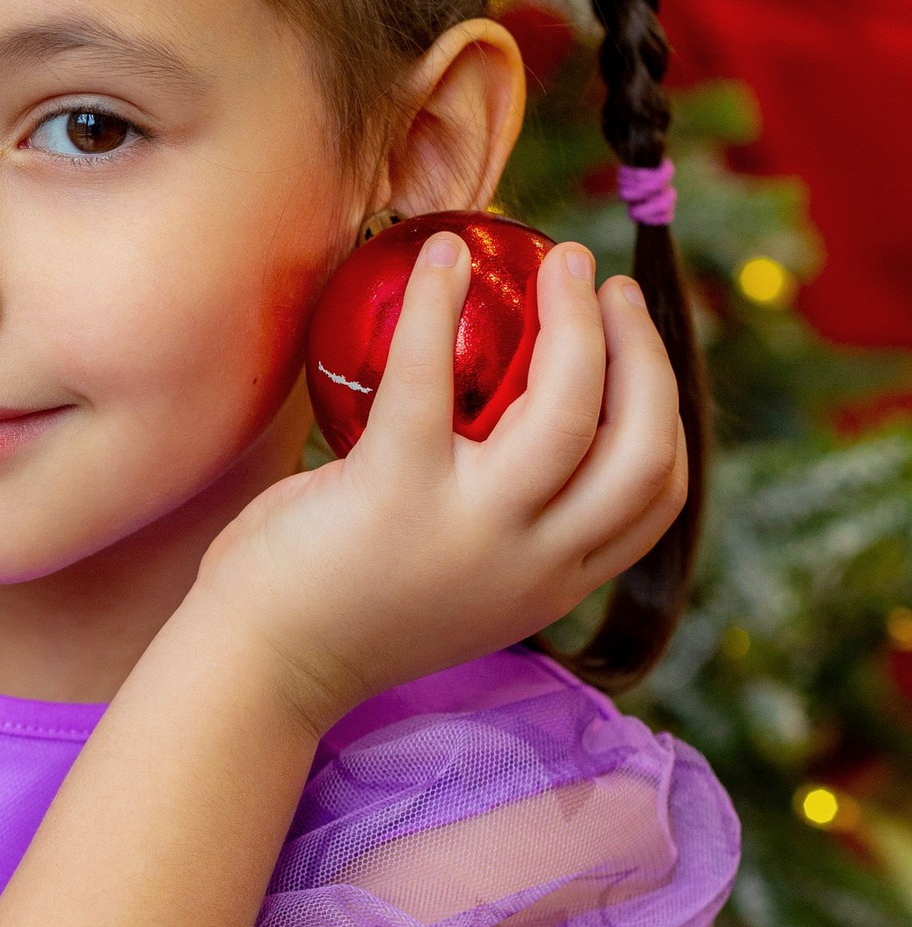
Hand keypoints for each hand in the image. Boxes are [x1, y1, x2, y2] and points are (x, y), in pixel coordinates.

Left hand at [200, 236, 687, 734]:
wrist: (262, 670)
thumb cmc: (347, 609)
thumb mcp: (462, 585)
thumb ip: (506, 530)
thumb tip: (513, 424)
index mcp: (557, 582)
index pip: (659, 495)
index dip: (664, 407)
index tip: (637, 348)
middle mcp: (534, 561)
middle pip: (641, 443)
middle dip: (641, 349)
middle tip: (601, 282)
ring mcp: (472, 528)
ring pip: (568, 407)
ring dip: (574, 317)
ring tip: (556, 260)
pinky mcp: (395, 491)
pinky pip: (432, 377)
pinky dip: (439, 302)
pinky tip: (441, 256)